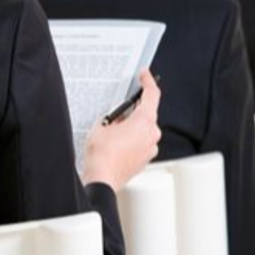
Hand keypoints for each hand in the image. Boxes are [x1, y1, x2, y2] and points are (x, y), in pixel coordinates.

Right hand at [81, 69, 161, 191]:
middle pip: (147, 113)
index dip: (148, 81)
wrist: (102, 179)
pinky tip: (117, 143)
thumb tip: (118, 116)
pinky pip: (141, 142)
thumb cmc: (103, 155)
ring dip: (131, 127)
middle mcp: (152, 134)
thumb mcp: (103, 124)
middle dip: (133, 110)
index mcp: (145, 121)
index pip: (152, 94)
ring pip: (143, 129)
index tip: (145, 75)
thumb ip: (115, 115)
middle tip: (117, 112)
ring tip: (112, 132)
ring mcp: (150, 148)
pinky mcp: (145, 159)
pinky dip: (132, 139)